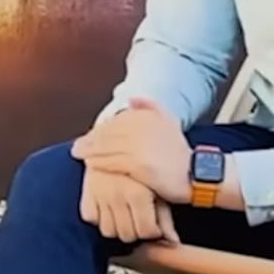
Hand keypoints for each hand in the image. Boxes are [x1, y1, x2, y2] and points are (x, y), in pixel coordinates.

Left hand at [73, 96, 192, 203]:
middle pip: (108, 133)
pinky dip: (99, 163)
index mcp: (147, 116)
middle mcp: (142, 127)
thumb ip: (150, 107)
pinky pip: (111, 162)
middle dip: (90, 140)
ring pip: (106, 147)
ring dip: (90, 151)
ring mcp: (139, 145)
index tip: (89, 136)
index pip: (116, 121)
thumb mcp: (169, 122)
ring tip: (80, 156)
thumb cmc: (180, 154)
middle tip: (77, 147)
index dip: (100, 130)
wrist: (196, 175)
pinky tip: (91, 167)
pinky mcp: (137, 164)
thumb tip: (131, 98)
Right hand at [79, 166, 179, 245]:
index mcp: (137, 193)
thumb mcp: (159, 189)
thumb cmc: (145, 168)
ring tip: (124, 217)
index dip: (152, 232)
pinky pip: (90, 217)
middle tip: (139, 221)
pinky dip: (98, 217)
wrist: (121, 140)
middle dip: (135, 231)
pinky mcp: (86, 191)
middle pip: (126, 234)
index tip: (153, 226)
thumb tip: (171, 241)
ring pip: (107, 230)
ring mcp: (99, 194)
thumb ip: (165, 217)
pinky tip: (108, 209)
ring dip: (116, 227)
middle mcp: (116, 194)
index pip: (145, 231)